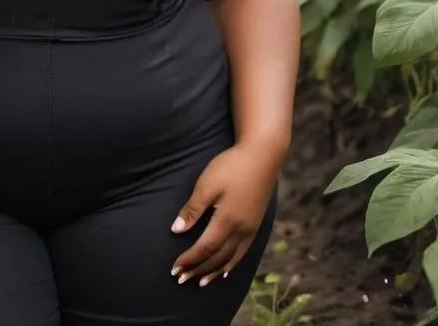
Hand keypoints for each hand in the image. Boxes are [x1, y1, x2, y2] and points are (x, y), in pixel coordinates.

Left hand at [169, 142, 278, 286]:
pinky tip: (225, 268)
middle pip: (217, 258)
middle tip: (182, 279)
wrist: (263, 156)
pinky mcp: (256, 224)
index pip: (204, 248)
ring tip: (200, 281)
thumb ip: (192, 209)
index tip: (174, 268)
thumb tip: (176, 230)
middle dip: (198, 269)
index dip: (189, 260)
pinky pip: (242, 253)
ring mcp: (251, 229)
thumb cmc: (232, 166)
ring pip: (231, 259)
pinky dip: (231, 263)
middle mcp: (241, 230)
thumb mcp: (207, 184)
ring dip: (214, 271)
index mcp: (227, 221)